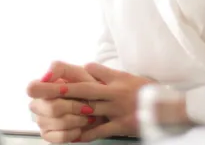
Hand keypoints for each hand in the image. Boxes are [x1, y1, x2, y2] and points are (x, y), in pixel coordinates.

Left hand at [30, 62, 155, 141]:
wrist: (169, 108)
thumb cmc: (147, 92)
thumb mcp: (128, 77)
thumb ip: (107, 74)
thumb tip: (87, 66)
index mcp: (115, 79)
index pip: (89, 71)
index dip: (69, 72)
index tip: (48, 72)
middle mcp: (113, 92)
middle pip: (82, 88)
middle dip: (57, 88)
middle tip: (35, 87)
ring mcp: (117, 109)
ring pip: (88, 108)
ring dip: (66, 111)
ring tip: (47, 111)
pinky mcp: (121, 125)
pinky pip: (100, 130)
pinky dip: (85, 134)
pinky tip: (72, 137)